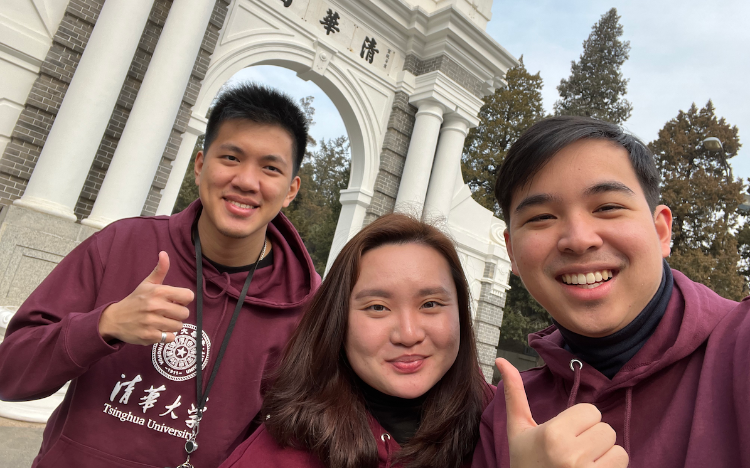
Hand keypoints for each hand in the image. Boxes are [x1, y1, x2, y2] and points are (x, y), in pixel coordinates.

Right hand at [99, 252, 193, 344]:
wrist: (114, 319)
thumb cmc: (135, 300)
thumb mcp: (147, 284)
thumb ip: (160, 270)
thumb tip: (164, 253)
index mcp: (158, 291)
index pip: (188, 296)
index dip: (183, 299)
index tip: (175, 300)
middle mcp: (155, 306)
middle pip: (185, 313)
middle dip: (178, 314)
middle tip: (167, 312)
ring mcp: (152, 322)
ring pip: (178, 326)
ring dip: (172, 325)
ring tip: (161, 321)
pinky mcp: (149, 336)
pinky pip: (170, 338)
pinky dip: (166, 336)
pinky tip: (157, 330)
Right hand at [497, 358, 627, 467]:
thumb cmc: (525, 463)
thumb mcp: (518, 430)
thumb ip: (514, 394)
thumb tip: (501, 359)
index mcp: (552, 434)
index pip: (591, 412)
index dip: (580, 422)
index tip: (566, 435)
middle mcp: (572, 454)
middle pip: (607, 430)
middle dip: (593, 439)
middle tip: (574, 452)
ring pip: (619, 450)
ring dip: (605, 457)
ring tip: (584, 464)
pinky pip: (622, 466)